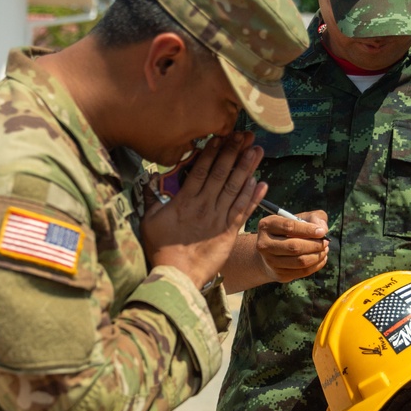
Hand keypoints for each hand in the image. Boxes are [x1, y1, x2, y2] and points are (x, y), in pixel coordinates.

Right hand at [140, 132, 264, 288]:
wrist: (177, 275)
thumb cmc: (160, 249)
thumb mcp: (149, 221)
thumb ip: (151, 199)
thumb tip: (148, 181)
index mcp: (185, 200)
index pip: (200, 169)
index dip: (212, 152)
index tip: (222, 136)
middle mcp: (204, 205)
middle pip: (221, 173)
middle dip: (234, 153)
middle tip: (245, 135)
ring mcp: (218, 218)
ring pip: (235, 188)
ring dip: (248, 168)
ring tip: (257, 151)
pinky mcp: (229, 232)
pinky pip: (243, 210)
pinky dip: (253, 197)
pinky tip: (262, 183)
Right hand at [254, 207, 328, 282]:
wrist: (271, 251)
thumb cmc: (288, 231)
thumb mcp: (298, 218)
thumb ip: (313, 217)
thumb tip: (323, 229)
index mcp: (267, 225)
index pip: (289, 227)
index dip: (308, 230)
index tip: (322, 232)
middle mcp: (264, 244)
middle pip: (294, 247)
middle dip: (315, 245)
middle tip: (326, 242)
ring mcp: (270, 261)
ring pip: (300, 261)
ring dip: (318, 256)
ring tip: (325, 249)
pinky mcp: (278, 274)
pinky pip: (302, 271)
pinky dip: (316, 265)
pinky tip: (322, 258)